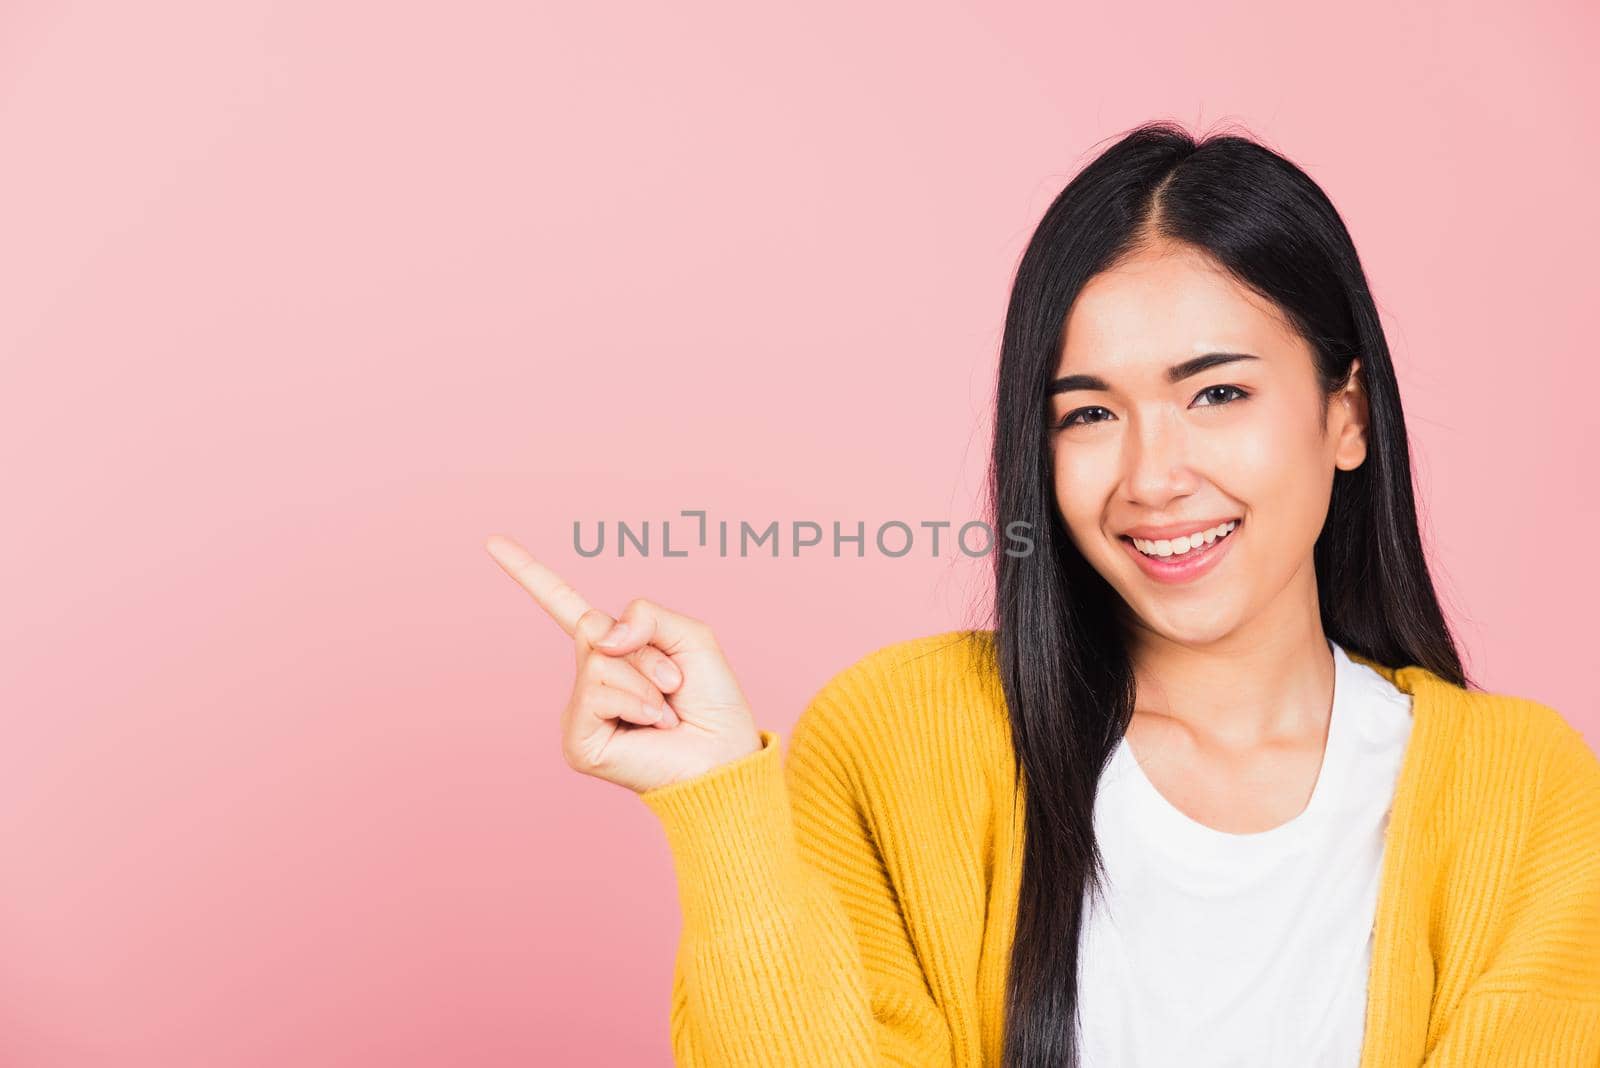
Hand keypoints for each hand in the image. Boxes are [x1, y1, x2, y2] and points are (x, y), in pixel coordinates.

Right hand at [484, 534, 763, 793]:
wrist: (724, 756)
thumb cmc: (711, 701)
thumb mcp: (689, 637)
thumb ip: (646, 615)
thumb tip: (598, 636)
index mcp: (612, 650)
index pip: (564, 606)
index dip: (529, 573)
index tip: (493, 541)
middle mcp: (590, 679)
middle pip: (593, 628)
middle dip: (644, 650)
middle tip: (674, 682)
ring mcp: (581, 710)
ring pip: (598, 661)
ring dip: (646, 682)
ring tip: (665, 711)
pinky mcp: (577, 740)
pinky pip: (598, 694)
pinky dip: (636, 703)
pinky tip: (652, 725)